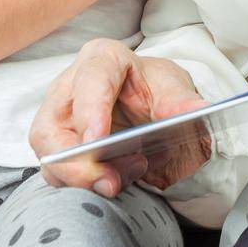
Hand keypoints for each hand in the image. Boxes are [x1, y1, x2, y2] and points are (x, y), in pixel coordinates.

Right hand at [30, 39, 211, 195]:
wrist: (148, 109)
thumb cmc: (153, 89)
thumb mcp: (173, 88)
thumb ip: (181, 100)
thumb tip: (197, 110)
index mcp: (101, 60)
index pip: (90, 80)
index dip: (90, 110)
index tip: (98, 140)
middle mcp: (69, 88)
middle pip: (51, 128)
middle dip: (78, 162)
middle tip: (111, 181)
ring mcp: (58, 122)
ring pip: (50, 158)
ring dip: (83, 178)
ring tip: (120, 181)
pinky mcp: (58, 151)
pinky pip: (58, 176)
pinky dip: (84, 186)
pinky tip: (114, 182)